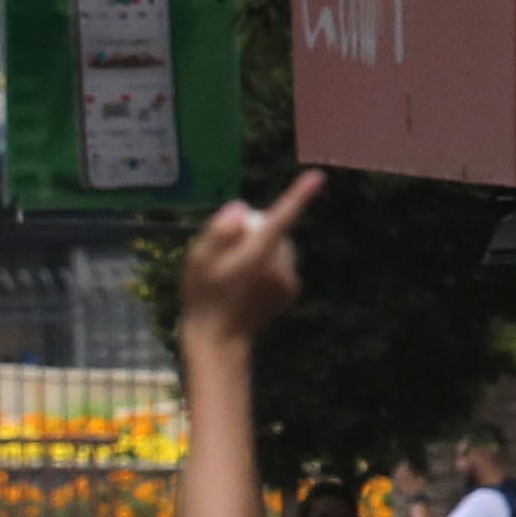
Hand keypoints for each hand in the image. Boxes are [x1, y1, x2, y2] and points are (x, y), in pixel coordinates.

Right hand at [174, 171, 322, 346]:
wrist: (217, 340)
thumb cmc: (202, 297)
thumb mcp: (197, 260)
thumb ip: (219, 231)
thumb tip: (242, 209)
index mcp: (258, 253)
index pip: (281, 218)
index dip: (299, 196)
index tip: (317, 176)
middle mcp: (280, 264)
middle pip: (275, 233)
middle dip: (257, 235)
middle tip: (229, 256)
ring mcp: (288, 279)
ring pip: (280, 249)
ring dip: (263, 252)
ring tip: (237, 274)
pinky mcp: (291, 290)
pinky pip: (282, 266)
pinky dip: (269, 268)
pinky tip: (249, 285)